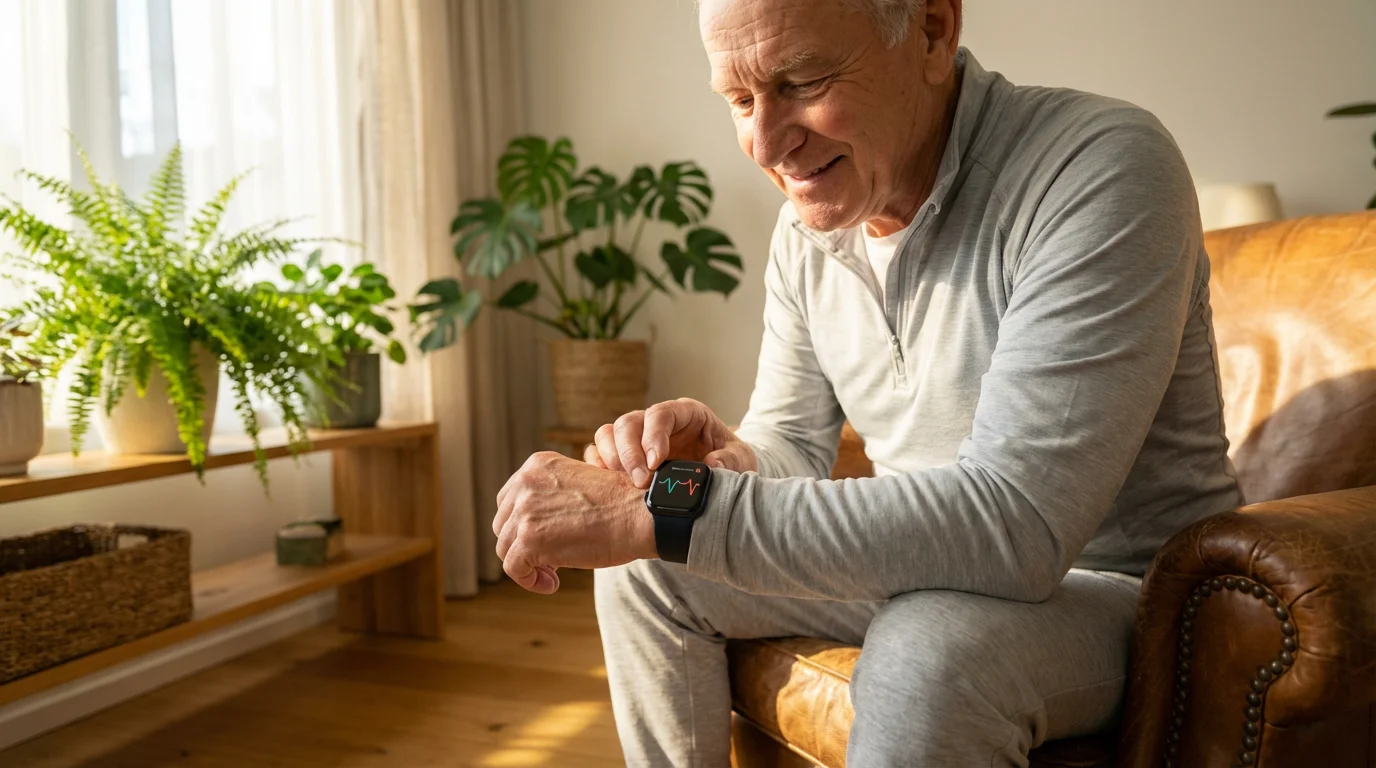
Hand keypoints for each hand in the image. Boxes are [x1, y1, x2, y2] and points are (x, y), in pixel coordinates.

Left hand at [494, 451, 655, 593]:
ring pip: (505, 548)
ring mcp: (525, 511)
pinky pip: (513, 568)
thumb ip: (551, 494)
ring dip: (527, 564)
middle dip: (522, 544)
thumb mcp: (578, 482)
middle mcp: (525, 483)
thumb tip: (535, 525)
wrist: (639, 514)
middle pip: (503, 524)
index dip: (523, 525)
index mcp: (536, 465)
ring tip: (553, 574)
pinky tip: (553, 584)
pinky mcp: (530, 540)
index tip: (545, 539)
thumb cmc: (621, 503)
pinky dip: (529, 581)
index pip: (509, 501)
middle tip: (550, 559)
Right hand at [584, 397, 757, 487]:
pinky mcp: (625, 457)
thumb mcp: (741, 460)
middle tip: (640, 481)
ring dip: (612, 458)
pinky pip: (600, 453)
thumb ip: (731, 461)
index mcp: (686, 413)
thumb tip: (712, 465)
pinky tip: (610, 484)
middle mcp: (656, 422)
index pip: (661, 414)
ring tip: (626, 484)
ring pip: (609, 434)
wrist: (723, 476)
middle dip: (629, 452)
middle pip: (629, 423)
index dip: (653, 435)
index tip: (655, 463)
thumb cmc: (731, 462)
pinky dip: (599, 466)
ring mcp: (638, 438)